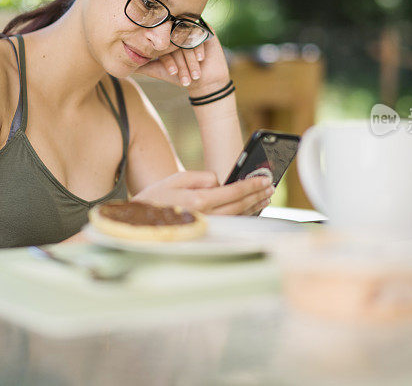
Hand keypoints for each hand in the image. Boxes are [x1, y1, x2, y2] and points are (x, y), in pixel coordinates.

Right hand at [132, 170, 274, 215]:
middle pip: (239, 205)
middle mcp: (205, 216)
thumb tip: (219, 182)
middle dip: (257, 195)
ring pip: (237, 217)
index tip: (265, 180)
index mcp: (199, 201)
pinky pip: (230, 224)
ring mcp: (206, 228)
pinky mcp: (205, 233)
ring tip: (265, 198)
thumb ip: (201, 177)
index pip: (232, 192)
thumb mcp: (176, 178)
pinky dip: (243, 216)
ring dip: (254, 207)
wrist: (140, 221)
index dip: (251, 185)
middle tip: (270, 187)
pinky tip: (251, 210)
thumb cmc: (157, 197)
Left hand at [135, 33, 229, 95]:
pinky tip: (200, 58)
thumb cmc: (180, 76)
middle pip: (176, 42)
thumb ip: (142, 66)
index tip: (173, 73)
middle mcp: (178, 31)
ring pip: (188, 40)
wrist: (203, 80)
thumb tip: (122, 65)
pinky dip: (199, 47)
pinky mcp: (206, 30)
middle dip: (181, 61)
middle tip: (181, 74)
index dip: (168, 60)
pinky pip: (201, 34)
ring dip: (191, 57)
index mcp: (166, 38)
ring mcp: (193, 29)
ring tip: (193, 72)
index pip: (163, 44)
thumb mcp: (159, 71)